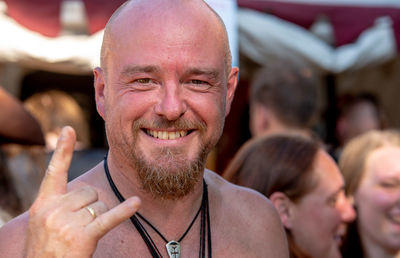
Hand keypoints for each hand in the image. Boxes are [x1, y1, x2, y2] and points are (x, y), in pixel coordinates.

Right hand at [26, 126, 140, 256]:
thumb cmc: (46, 248)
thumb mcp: (43, 221)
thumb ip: (60, 203)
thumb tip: (89, 191)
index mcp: (42, 204)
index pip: (55, 171)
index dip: (63, 150)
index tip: (68, 129)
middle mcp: (54, 210)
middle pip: (89, 191)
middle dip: (90, 205)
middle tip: (78, 225)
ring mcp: (68, 223)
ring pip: (100, 204)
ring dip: (98, 216)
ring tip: (83, 233)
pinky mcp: (84, 236)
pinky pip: (109, 218)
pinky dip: (124, 211)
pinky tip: (135, 203)